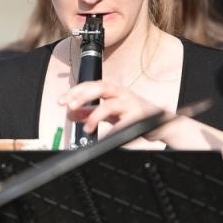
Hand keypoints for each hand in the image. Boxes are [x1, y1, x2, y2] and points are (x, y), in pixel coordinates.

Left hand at [59, 79, 209, 149]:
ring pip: (109, 105)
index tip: (61, 101)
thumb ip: (90, 111)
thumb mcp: (109, 111)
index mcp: (112, 90)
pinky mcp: (139, 117)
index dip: (75, 91)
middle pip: (99, 87)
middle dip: (82, 96)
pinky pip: (122, 125)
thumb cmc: (134, 113)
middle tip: (69, 106)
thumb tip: (71, 113)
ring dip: (94, 117)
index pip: (90, 84)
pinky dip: (112, 132)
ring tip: (88, 129)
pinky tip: (105, 138)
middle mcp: (121, 93)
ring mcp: (131, 104)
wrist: (161, 122)